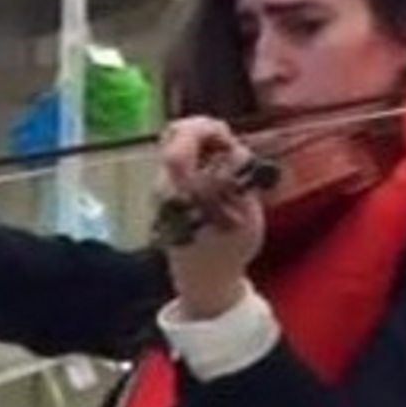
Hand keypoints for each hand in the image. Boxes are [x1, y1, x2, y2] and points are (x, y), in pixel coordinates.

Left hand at [157, 117, 265, 318]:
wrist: (203, 278)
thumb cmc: (230, 250)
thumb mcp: (246, 215)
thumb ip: (238, 179)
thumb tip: (233, 149)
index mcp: (180, 195)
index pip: (178, 149)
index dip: (205, 131)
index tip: (228, 140)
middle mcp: (163, 187)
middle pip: (173, 134)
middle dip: (204, 129)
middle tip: (226, 141)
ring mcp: (160, 188)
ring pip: (175, 143)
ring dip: (203, 141)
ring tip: (226, 159)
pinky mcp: (163, 189)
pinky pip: (179, 157)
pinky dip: (199, 153)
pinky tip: (217, 168)